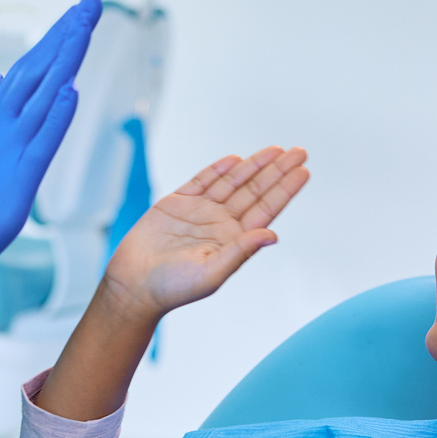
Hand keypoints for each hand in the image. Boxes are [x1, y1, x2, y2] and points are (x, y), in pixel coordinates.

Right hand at [0, 0, 100, 351]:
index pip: (24, 70)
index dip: (52, 41)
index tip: (74, 16)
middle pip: (36, 70)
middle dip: (66, 34)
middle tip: (92, 2)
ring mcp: (4, 152)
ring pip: (41, 94)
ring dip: (67, 57)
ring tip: (88, 23)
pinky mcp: (15, 183)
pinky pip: (42, 144)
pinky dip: (56, 115)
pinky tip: (71, 91)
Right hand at [103, 147, 310, 320]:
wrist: (133, 284)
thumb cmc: (173, 287)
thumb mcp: (212, 273)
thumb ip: (241, 251)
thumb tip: (272, 235)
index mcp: (234, 240)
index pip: (266, 209)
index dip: (284, 190)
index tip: (303, 171)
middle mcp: (221, 223)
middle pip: (255, 190)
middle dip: (277, 171)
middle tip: (300, 152)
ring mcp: (199, 211)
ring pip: (232, 181)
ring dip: (253, 165)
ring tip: (276, 150)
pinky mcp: (176, 203)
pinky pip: (201, 180)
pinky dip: (217, 169)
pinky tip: (235, 159)